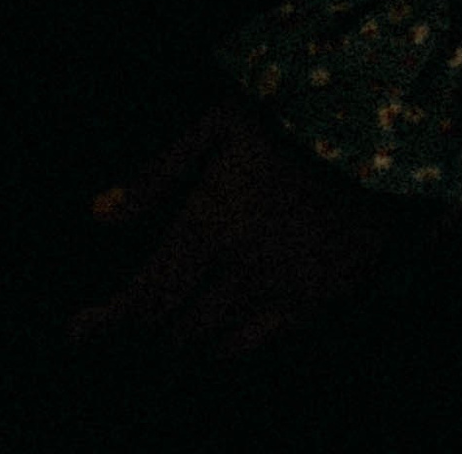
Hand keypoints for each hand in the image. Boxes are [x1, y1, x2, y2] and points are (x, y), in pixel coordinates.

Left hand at [69, 95, 392, 363]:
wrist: (382, 128)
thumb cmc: (289, 116)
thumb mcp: (216, 126)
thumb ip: (154, 176)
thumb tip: (96, 214)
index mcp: (210, 223)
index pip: (145, 296)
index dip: (107, 322)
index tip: (78, 332)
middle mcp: (242, 269)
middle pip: (175, 329)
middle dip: (145, 327)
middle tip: (130, 314)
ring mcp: (284, 292)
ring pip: (216, 345)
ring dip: (187, 337)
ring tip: (173, 318)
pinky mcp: (321, 303)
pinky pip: (262, 344)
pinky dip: (232, 343)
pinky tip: (222, 324)